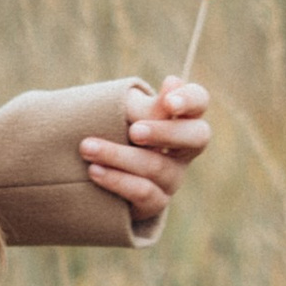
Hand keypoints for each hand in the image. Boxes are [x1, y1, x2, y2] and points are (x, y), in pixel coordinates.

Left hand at [80, 78, 212, 224]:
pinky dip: (117, 180)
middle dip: (165, 133)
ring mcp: (173, 177)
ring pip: (158, 166)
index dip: (189, 100)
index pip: (199, 101)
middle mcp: (185, 148)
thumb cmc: (114, 128)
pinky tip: (94, 171)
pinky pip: (144, 192)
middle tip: (135, 131)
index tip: (170, 102)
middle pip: (196, 137)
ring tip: (88, 148)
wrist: (86, 170)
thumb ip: (149, 105)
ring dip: (119, 156)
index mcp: (181, 116)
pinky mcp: (156, 202)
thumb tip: (173, 82)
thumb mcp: (126, 111)